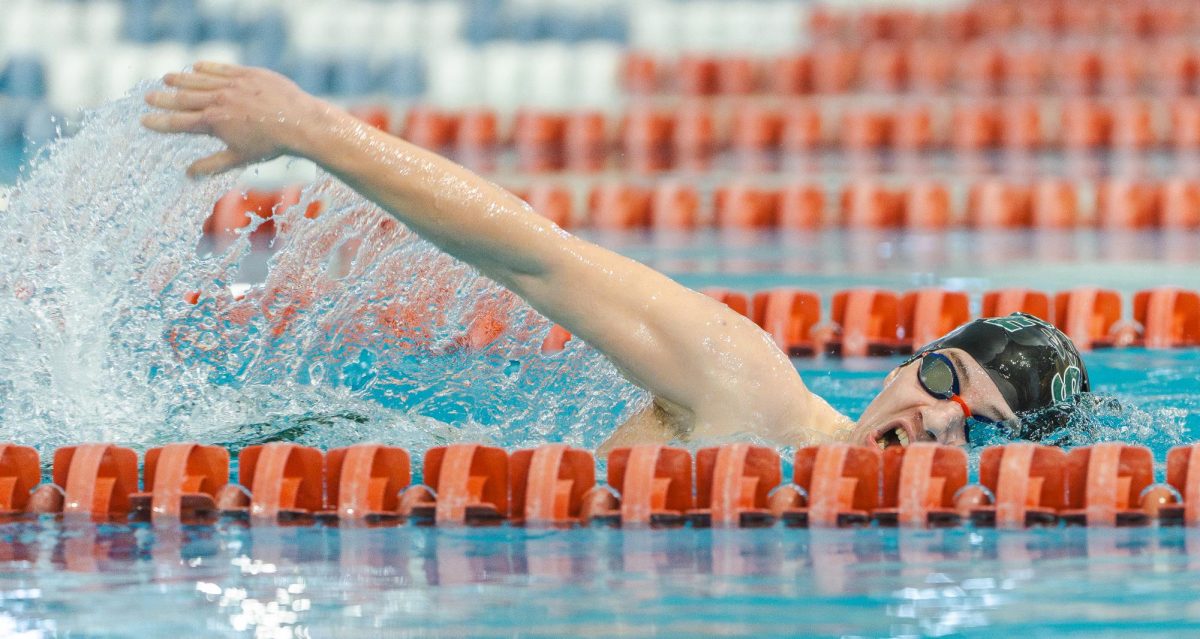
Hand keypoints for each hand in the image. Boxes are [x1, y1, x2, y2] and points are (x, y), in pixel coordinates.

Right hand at [142, 62, 332, 176]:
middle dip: (164, 99)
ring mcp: (233, 85)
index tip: (144, 120)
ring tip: (166, 79)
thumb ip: (212, 165)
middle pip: (184, 99)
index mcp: (213, 122)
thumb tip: (187, 175)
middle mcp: (218, 100)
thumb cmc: (271, 145)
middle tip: (148, 97)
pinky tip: (196, 67)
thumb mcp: (239, 159)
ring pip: (200, 81)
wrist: (300, 123)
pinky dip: (207, 68)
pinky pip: (222, 69)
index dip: (160, 122)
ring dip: (182, 80)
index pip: (179, 123)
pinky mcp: (248, 74)